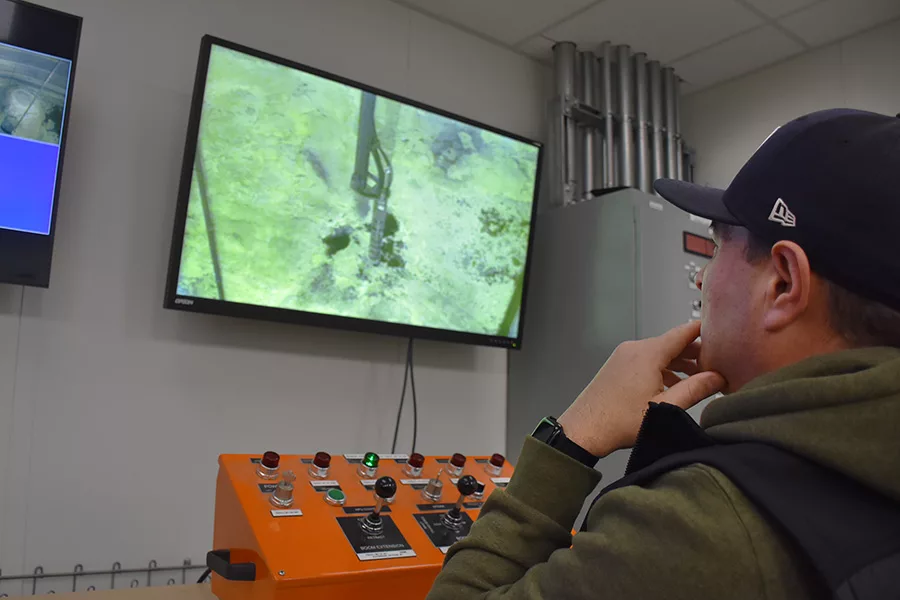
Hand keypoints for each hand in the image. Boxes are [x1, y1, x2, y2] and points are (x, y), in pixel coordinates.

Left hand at [558, 321, 725, 457]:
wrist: (584, 429)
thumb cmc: (618, 421)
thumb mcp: (665, 407)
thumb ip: (695, 390)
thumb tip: (717, 379)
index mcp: (648, 353)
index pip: (682, 333)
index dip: (703, 331)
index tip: (720, 330)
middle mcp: (634, 349)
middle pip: (672, 343)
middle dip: (694, 353)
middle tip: (716, 365)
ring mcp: (623, 357)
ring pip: (659, 353)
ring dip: (678, 364)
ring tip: (697, 379)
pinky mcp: (617, 366)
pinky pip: (645, 361)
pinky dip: (661, 369)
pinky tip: (671, 386)